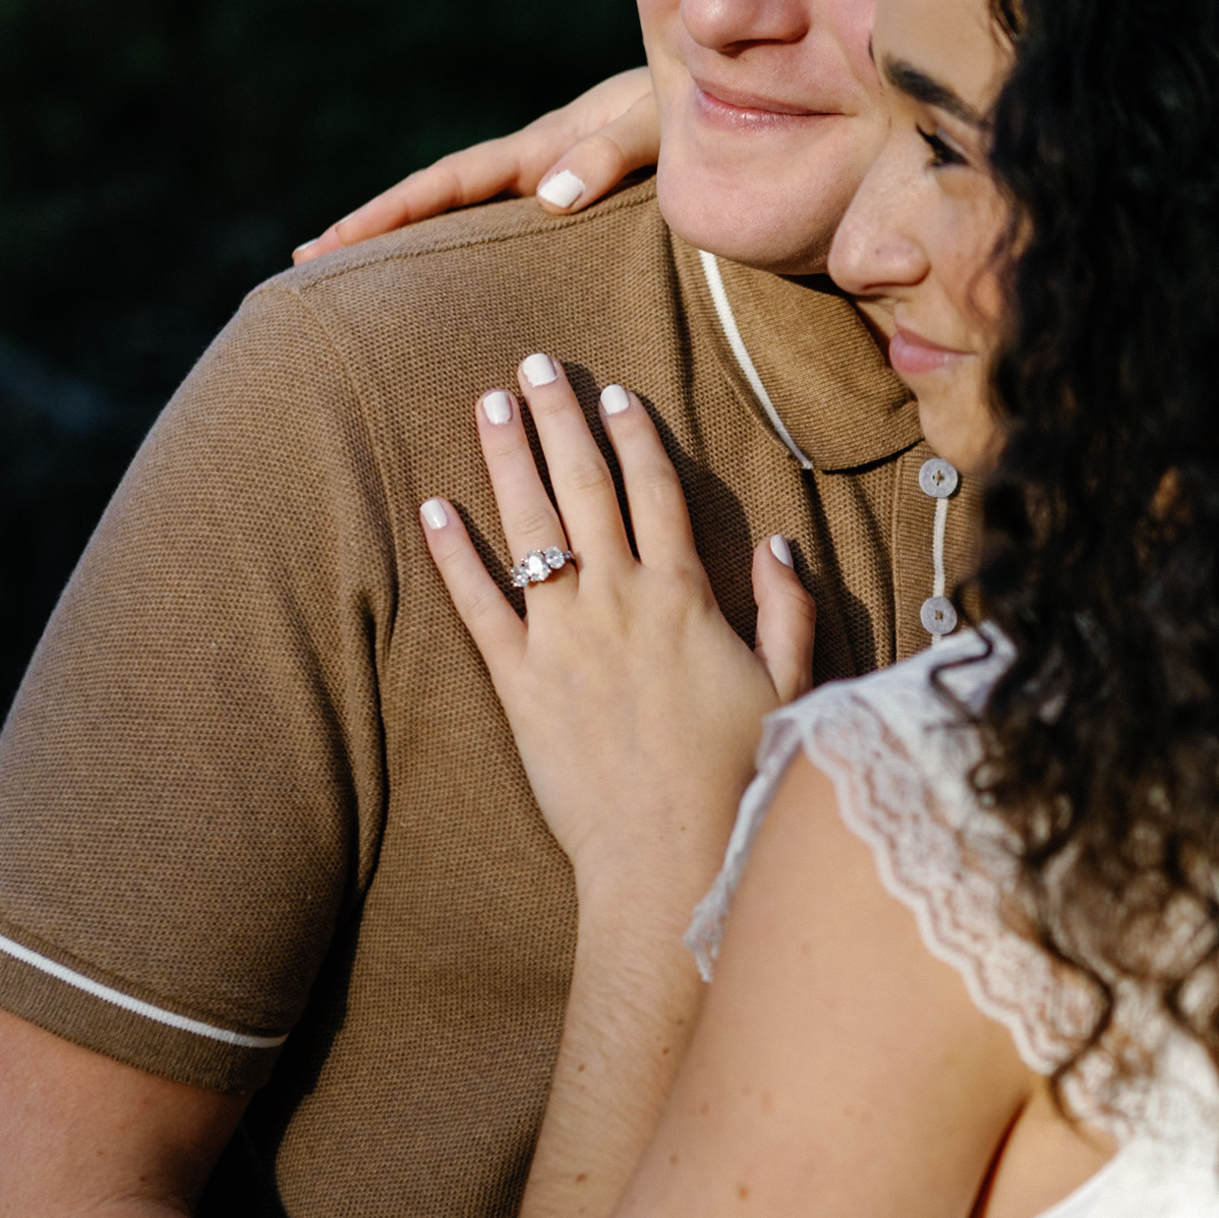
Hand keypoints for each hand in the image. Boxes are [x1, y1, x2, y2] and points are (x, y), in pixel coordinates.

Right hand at [293, 67, 657, 260]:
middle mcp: (531, 168)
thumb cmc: (690, 112)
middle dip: (371, 233)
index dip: (388, 215)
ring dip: (413, 249)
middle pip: (434, 204)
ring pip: (463, 222)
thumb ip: (611, 154)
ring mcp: (546, 185)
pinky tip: (451, 293)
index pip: (444, 185)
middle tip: (304, 268)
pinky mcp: (572, 202)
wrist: (723, 93)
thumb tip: (547, 196)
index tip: (330, 243)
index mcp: (538, 150)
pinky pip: (506, 236)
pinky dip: (468, 259)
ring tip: (355, 290)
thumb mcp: (653, 128)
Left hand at [419, 352, 812, 895]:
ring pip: (530, 526)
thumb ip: (788, 611)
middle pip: (585, 486)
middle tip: (535, 364)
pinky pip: (478, 606)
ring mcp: (564, 638)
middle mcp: (620, 600)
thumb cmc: (734, 778)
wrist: (668, 853)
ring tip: (487, 403)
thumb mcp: (789, 688)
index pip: (657, 492)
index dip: (635, 436)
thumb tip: (783, 543)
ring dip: (506, 458)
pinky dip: (453, 555)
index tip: (615, 392)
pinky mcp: (519, 684)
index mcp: (686, 597)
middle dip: (560, 418)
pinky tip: (430, 508)